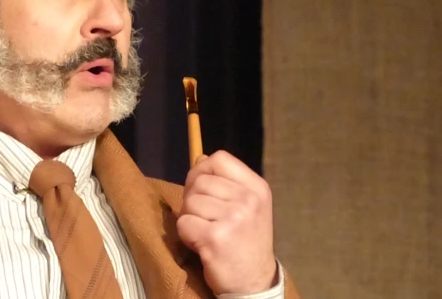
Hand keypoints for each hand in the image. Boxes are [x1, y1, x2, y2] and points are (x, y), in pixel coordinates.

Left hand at [176, 151, 276, 294]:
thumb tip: (199, 158)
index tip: (200, 187)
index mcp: (257, 187)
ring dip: (190, 218)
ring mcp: (233, 218)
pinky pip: (184, 223)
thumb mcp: (246, 205)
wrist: (254, 282)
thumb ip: (225, 181)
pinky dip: (186, 235)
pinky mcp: (215, 238)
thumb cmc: (246, 240)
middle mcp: (248, 199)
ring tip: (205, 232)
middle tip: (204, 218)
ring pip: (189, 202)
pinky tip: (201, 244)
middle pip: (200, 181)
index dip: (202, 169)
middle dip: (193, 198)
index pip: (220, 158)